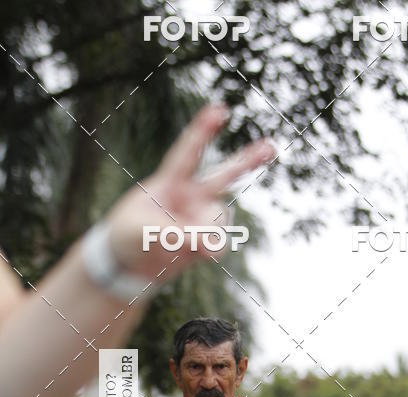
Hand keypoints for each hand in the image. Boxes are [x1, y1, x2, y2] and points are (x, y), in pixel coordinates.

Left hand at [105, 105, 274, 278]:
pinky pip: (219, 242)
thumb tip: (215, 248)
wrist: (126, 267)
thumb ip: (180, 234)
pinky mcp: (204, 242)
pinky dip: (212, 248)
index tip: (220, 108)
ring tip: (192, 244)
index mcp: (169, 182)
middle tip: (271, 147)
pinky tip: (201, 253)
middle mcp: (190, 197)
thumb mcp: (144, 230)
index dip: (204, 130)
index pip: (188, 153)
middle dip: (248, 161)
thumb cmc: (125, 236)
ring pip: (221, 218)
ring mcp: (199, 219)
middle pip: (224, 175)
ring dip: (211, 230)